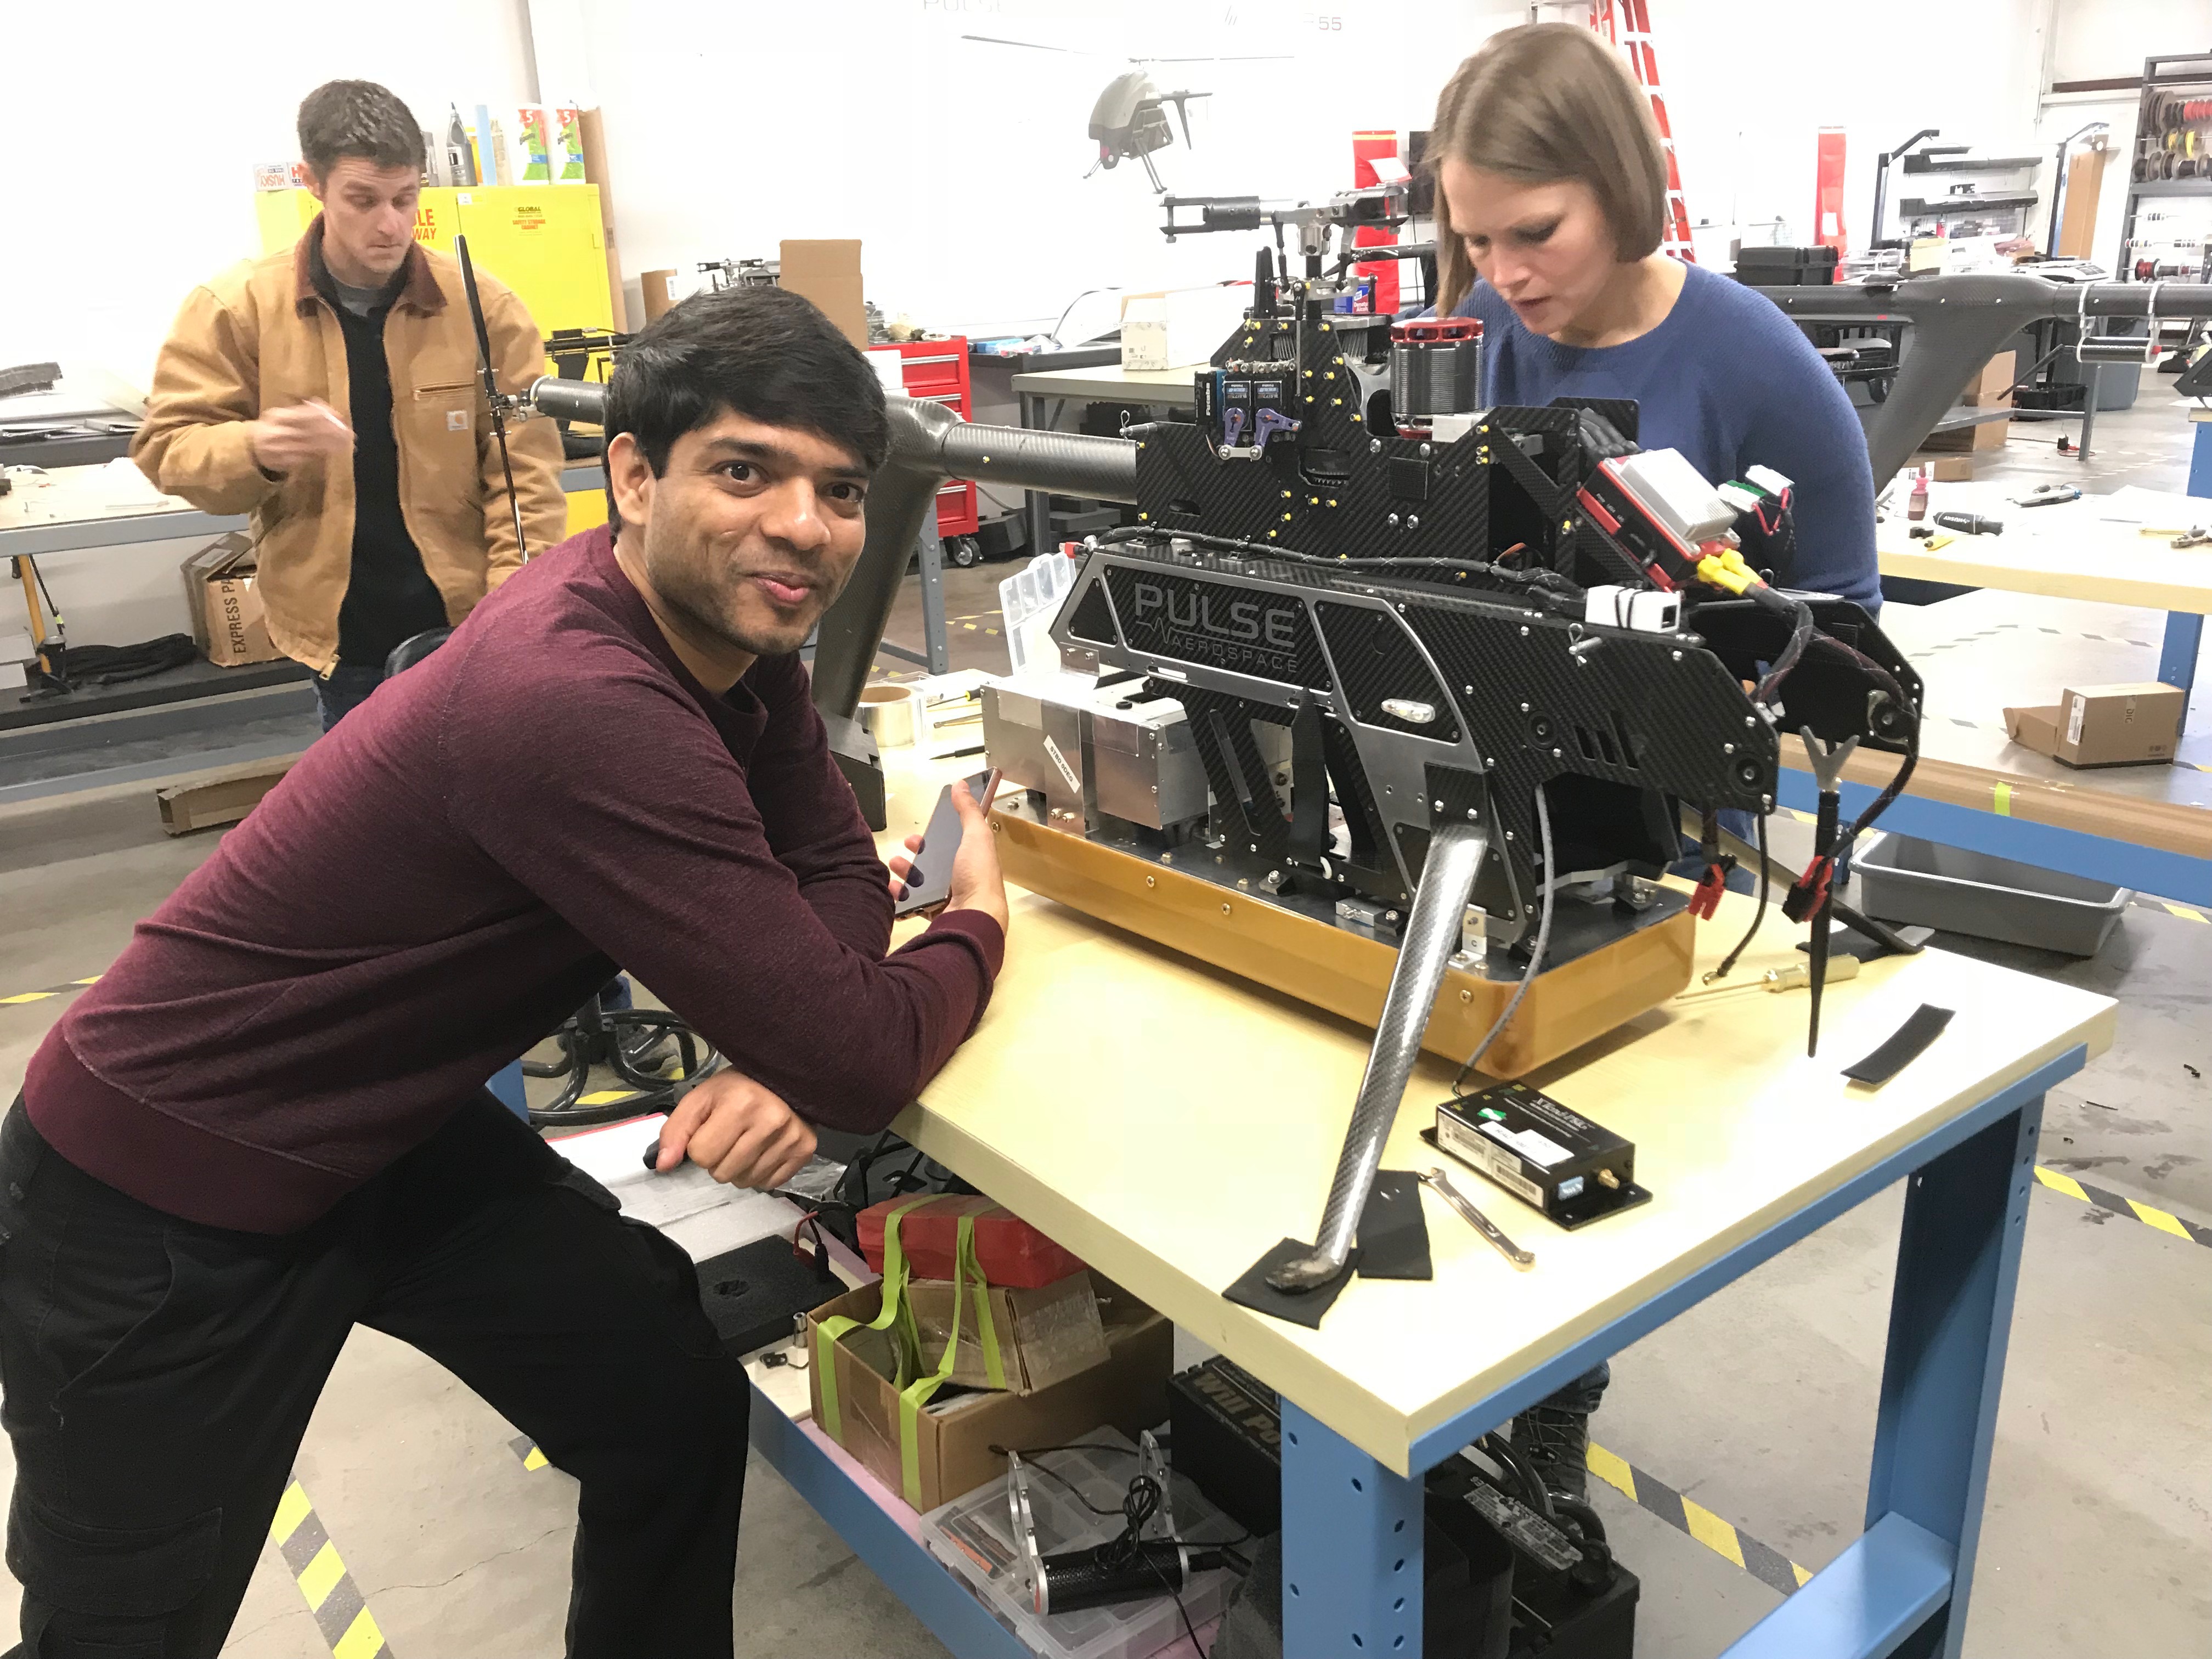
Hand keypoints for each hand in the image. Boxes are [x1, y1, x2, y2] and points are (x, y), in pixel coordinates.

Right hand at [248, 399, 353, 474]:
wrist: (250, 447)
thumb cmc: (273, 427)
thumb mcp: (282, 415)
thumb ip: (301, 411)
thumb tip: (322, 404)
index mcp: (276, 416)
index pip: (303, 414)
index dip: (323, 416)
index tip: (339, 417)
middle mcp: (277, 432)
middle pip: (309, 431)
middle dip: (332, 433)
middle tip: (350, 434)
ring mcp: (279, 449)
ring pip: (310, 447)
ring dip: (331, 446)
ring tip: (347, 444)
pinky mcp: (283, 463)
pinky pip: (306, 458)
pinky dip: (321, 455)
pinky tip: (333, 452)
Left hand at [651, 1070, 817, 1188]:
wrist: (786, 1077)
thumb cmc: (740, 1087)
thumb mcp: (702, 1098)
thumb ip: (676, 1130)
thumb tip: (663, 1165)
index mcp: (739, 1105)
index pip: (701, 1155)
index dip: (701, 1145)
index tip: (712, 1130)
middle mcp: (769, 1122)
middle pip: (722, 1173)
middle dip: (719, 1159)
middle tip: (730, 1137)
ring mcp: (790, 1138)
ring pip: (745, 1182)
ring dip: (739, 1168)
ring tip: (746, 1143)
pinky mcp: (805, 1150)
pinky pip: (769, 1184)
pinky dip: (761, 1172)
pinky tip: (763, 1150)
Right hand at [886, 779, 1008, 932]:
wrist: (972, 919)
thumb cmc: (978, 878)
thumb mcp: (975, 836)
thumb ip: (968, 811)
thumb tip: (962, 785)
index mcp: (975, 861)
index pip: (954, 845)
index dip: (938, 836)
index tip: (922, 832)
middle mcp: (964, 880)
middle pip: (936, 864)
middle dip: (917, 854)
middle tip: (907, 847)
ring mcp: (949, 900)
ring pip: (922, 883)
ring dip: (906, 872)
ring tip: (895, 866)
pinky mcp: (936, 915)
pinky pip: (914, 904)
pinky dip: (901, 896)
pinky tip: (892, 889)